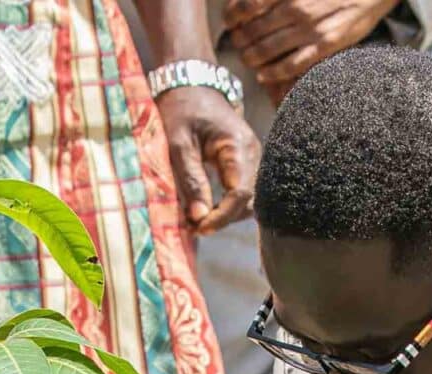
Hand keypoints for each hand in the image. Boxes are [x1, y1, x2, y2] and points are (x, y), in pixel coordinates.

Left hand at [158, 86, 259, 233]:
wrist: (191, 87)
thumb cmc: (181, 110)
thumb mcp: (178, 144)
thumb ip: (190, 180)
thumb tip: (199, 217)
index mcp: (238, 145)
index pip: (240, 192)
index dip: (222, 215)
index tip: (199, 228)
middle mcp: (252, 154)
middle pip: (249, 200)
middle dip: (224, 218)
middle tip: (194, 227)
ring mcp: (252, 159)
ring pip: (248, 200)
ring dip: (225, 214)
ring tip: (197, 220)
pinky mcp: (245, 164)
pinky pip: (242, 192)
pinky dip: (226, 206)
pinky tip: (205, 209)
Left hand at [224, 0, 398, 96]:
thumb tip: (252, 2)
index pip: (246, 5)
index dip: (232, 17)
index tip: (230, 22)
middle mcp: (295, 7)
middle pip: (252, 31)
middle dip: (240, 41)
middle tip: (239, 45)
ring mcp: (309, 28)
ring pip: (266, 50)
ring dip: (252, 58)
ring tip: (248, 59)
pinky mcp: (325, 45)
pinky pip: (290, 65)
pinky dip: (273, 73)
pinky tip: (264, 75)